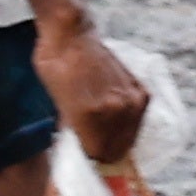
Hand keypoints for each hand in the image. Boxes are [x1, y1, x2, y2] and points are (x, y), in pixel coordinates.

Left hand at [36, 3, 150, 169]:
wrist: (72, 35)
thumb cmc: (54, 65)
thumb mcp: (55, 102)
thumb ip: (73, 128)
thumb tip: (82, 148)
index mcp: (88, 117)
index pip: (97, 155)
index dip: (92, 161)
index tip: (88, 161)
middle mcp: (114, 112)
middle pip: (117, 150)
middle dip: (106, 154)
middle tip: (96, 151)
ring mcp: (130, 102)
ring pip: (130, 137)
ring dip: (119, 141)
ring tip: (105, 137)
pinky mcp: (140, 92)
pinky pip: (138, 121)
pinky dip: (128, 125)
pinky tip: (116, 121)